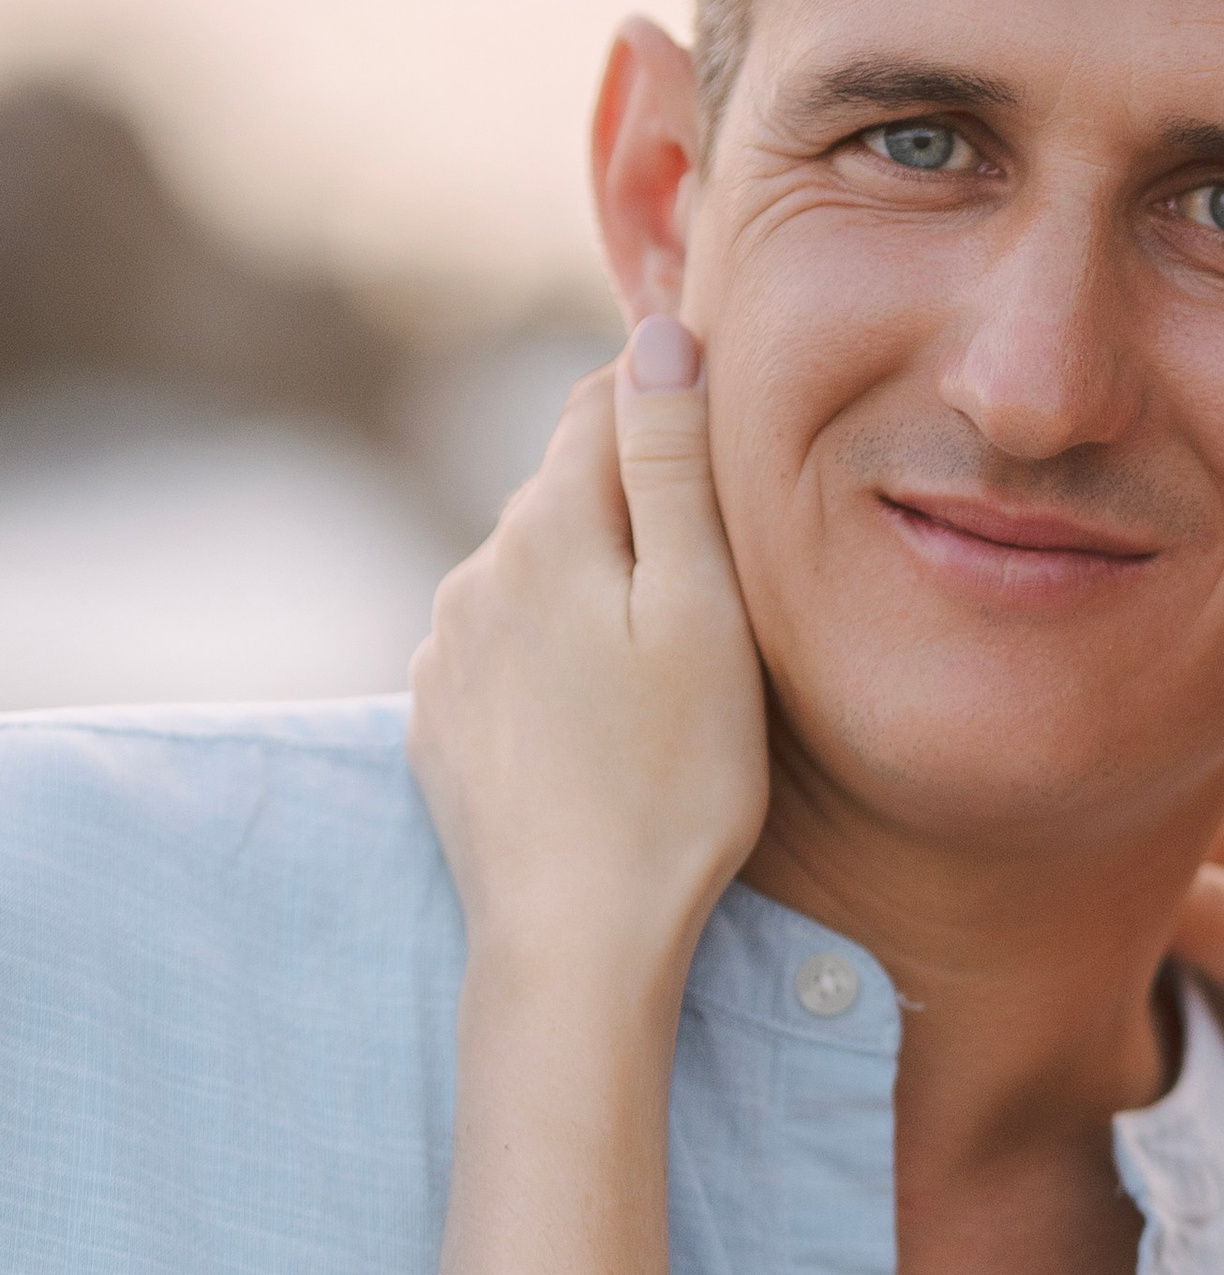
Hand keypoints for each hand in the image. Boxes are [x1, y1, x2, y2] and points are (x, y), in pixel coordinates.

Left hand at [407, 320, 768, 988]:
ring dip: (597, 583)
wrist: (574, 942)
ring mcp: (447, 649)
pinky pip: (508, 645)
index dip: (673, 395)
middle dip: (638, 502)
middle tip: (725, 572)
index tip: (733, 424)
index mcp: (549, 528)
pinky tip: (607, 717)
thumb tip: (658, 332)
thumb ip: (674, 465)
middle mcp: (479, 570)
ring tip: (669, 660)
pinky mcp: (439, 719)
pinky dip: (558, 653)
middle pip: (570, 488)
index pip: (605, 399)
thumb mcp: (704, 611)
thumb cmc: (672, 783)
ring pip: (538, 570)